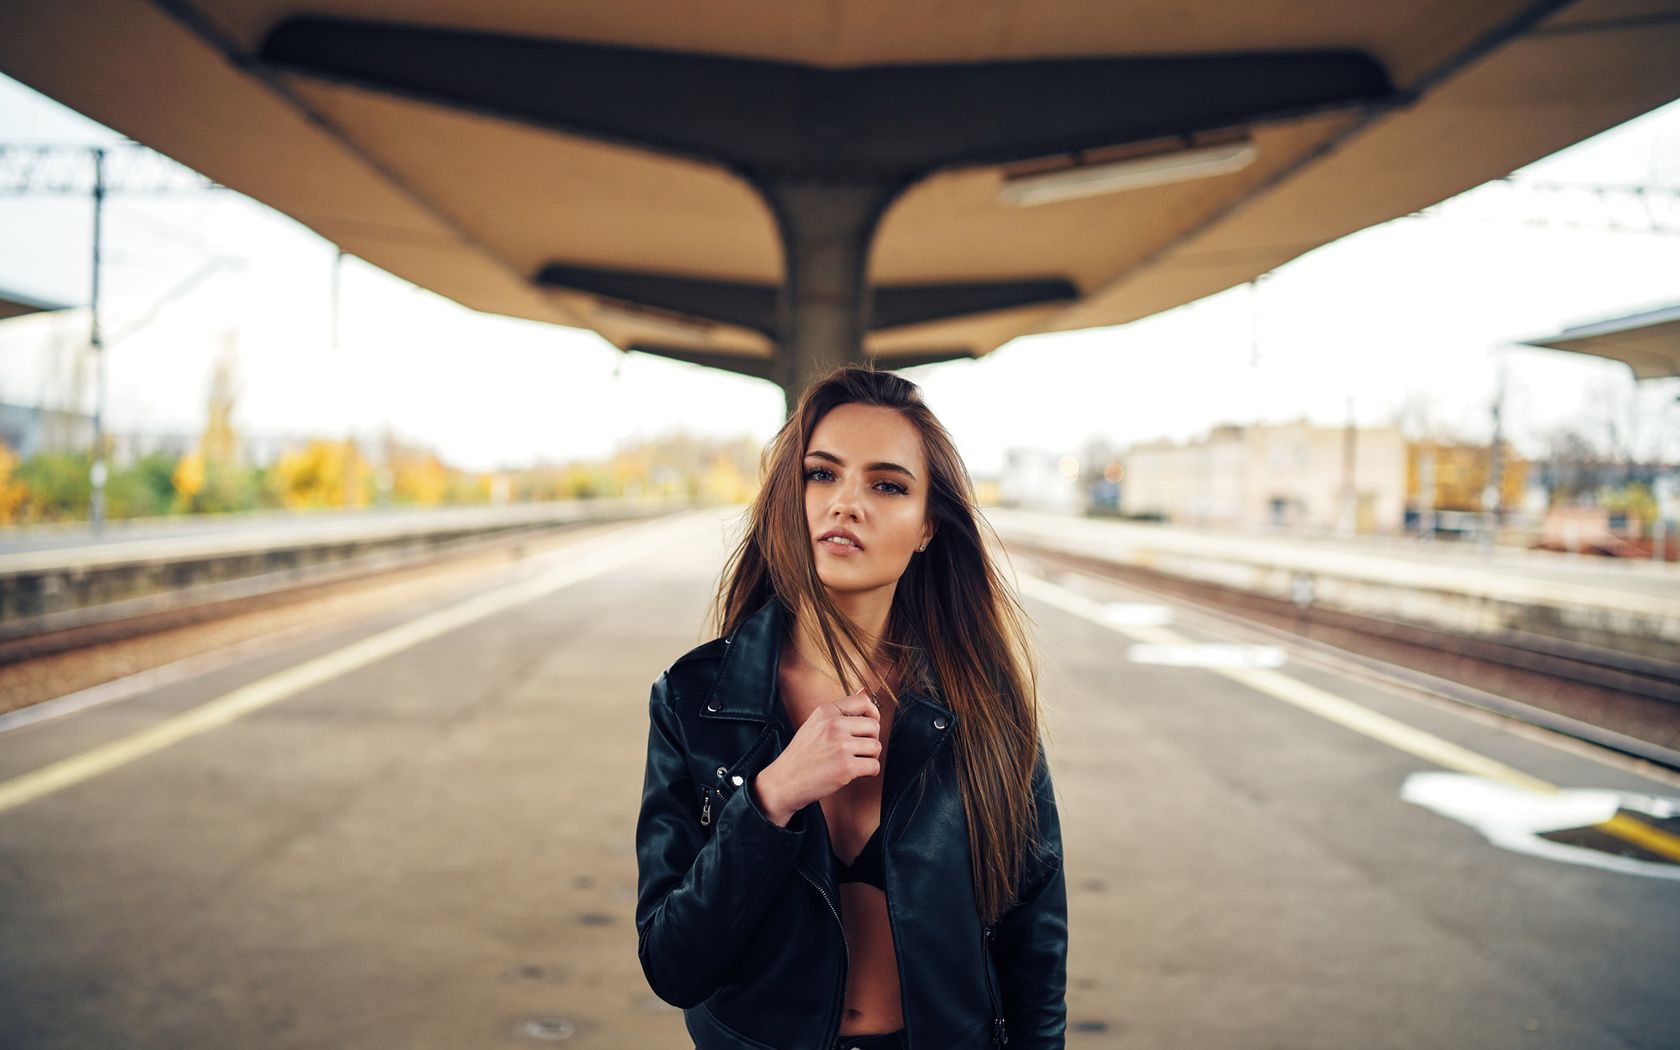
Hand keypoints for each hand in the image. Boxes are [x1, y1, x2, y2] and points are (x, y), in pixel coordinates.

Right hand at [752, 690, 880, 826]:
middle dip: (871, 739)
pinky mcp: (846, 767)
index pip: (863, 701)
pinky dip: (869, 772)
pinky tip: (855, 772)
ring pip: (876, 747)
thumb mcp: (815, 724)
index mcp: (826, 712)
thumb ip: (839, 711)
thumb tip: (864, 691)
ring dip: (870, 757)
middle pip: (874, 726)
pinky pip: (874, 766)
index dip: (873, 713)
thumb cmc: (801, 755)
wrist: (785, 781)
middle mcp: (833, 725)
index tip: (869, 725)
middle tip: (858, 749)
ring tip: (855, 761)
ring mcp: (840, 746)